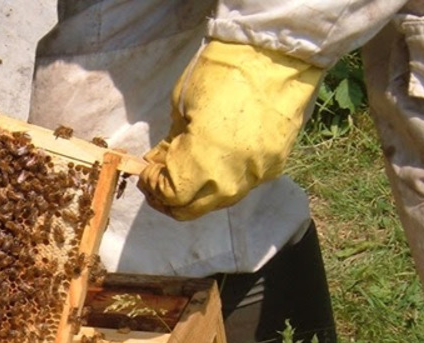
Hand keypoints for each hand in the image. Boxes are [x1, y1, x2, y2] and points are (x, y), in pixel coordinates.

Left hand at [138, 41, 322, 220]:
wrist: (277, 53)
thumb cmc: (223, 71)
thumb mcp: (181, 106)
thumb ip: (170, 143)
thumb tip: (160, 163)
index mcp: (203, 160)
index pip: (170, 195)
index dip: (153, 185)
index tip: (146, 172)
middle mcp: (231, 178)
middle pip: (191, 209)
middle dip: (169, 199)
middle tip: (157, 183)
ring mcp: (255, 175)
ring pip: (217, 201)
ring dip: (196, 192)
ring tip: (184, 170)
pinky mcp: (273, 167)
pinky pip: (241, 185)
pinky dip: (221, 178)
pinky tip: (214, 160)